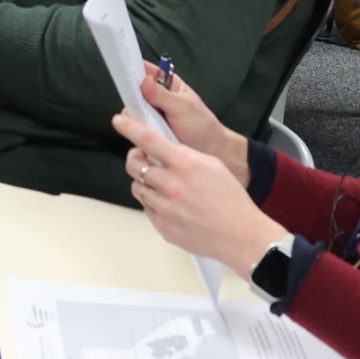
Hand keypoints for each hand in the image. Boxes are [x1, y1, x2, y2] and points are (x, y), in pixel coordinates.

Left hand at [114, 112, 282, 278]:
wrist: (240, 236)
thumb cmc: (231, 200)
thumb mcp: (212, 165)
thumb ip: (185, 154)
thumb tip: (164, 148)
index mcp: (185, 166)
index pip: (148, 140)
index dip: (129, 128)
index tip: (119, 122)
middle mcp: (170, 186)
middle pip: (134, 165)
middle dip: (136, 159)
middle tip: (145, 159)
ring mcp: (164, 209)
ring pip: (137, 188)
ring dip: (145, 183)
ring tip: (163, 186)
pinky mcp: (162, 227)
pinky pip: (147, 209)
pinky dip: (154, 204)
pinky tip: (172, 206)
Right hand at [126, 63, 246, 181]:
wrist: (210, 152)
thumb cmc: (202, 126)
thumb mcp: (182, 107)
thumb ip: (161, 94)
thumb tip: (143, 81)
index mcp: (168, 85)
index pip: (147, 70)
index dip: (134, 67)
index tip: (122, 66)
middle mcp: (157, 98)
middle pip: (135, 91)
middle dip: (132, 96)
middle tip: (135, 103)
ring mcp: (152, 115)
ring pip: (133, 110)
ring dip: (135, 115)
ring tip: (144, 123)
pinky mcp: (149, 131)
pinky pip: (135, 127)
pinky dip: (136, 129)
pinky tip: (142, 134)